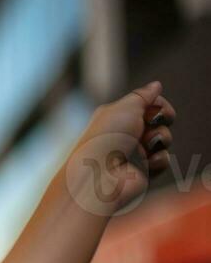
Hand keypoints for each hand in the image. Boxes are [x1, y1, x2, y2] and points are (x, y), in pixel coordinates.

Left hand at [66, 81, 175, 215]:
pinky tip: (148, 162)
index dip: (158, 104)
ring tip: (146, 145)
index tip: (156, 107)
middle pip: (158, 121)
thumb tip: (156, 86)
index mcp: (115, 118)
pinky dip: (159, 159)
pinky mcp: (142, 172)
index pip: (147, 105)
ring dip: (160, 138)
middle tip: (151, 124)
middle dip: (161, 120)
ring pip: (163, 139)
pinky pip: (162, 160)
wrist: (99, 176)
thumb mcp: (125, 107)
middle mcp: (123, 135)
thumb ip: (142, 96)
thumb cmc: (106, 138)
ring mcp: (133, 154)